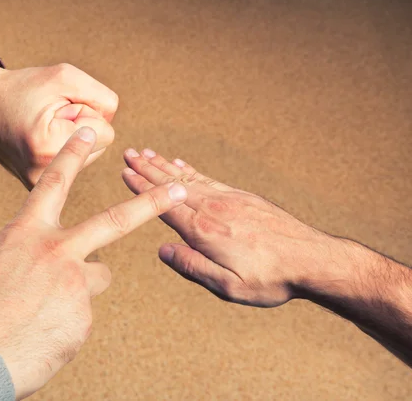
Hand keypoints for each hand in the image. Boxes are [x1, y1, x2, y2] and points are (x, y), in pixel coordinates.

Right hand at [0, 58, 118, 187]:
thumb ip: (102, 99)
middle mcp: (42, 174)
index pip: (106, 134)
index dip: (86, 112)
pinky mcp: (37, 186)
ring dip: (73, 138)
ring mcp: (38, 184)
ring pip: (87, 156)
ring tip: (43, 126)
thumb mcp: (67, 77)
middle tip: (49, 117)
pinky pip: (73, 165)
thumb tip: (113, 126)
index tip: (58, 108)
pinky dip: (64, 149)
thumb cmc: (24, 87)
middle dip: (81, 127)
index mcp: (48, 147)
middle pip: (99, 147)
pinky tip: (41, 139)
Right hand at [0, 130, 186, 398]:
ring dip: (81, 288)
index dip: (72, 155)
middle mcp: (56, 251)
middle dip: (151, 202)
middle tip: (177, 189)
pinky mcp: (83, 318)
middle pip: (116, 220)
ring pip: (96, 277)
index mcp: (26, 233)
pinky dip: (65, 324)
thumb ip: (30, 256)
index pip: (54, 183)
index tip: (88, 132)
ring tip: (46, 310)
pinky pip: (82, 315)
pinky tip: (41, 335)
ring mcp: (74, 285)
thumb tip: (53, 268)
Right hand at [121, 148, 342, 307]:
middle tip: (129, 153)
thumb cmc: (271, 279)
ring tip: (147, 153)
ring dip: (164, 165)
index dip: (143, 187)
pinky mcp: (243, 197)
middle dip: (148, 168)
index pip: (165, 204)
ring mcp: (230, 199)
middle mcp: (213, 208)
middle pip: (173, 184)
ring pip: (189, 177)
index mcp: (205, 231)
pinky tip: (180, 164)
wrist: (313, 260)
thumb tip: (163, 251)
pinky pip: (209, 179)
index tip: (125, 172)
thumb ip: (193, 266)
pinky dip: (190, 170)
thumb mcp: (228, 285)